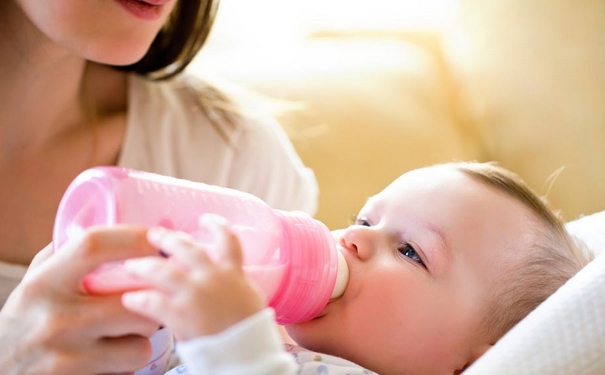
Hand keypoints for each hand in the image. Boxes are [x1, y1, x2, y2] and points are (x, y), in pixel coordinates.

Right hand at [0, 225, 161, 374]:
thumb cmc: (25, 322)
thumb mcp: (35, 282)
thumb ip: (68, 255)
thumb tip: (115, 224)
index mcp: (43, 283)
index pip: (94, 245)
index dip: (133, 237)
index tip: (156, 238)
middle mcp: (55, 318)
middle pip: (134, 297)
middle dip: (153, 297)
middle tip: (152, 295)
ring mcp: (67, 356)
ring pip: (141, 340)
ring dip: (143, 335)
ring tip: (128, 330)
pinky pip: (130, 369)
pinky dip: (129, 362)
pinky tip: (114, 356)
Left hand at [121, 215, 265, 341]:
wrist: (247, 353)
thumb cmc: (251, 331)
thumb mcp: (249, 299)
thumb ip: (233, 284)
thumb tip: (224, 278)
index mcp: (233, 272)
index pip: (228, 239)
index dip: (217, 225)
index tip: (205, 219)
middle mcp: (212, 277)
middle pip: (186, 248)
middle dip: (168, 239)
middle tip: (154, 235)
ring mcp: (195, 294)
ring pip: (162, 271)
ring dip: (144, 266)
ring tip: (132, 265)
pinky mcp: (179, 314)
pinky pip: (151, 301)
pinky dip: (138, 299)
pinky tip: (129, 299)